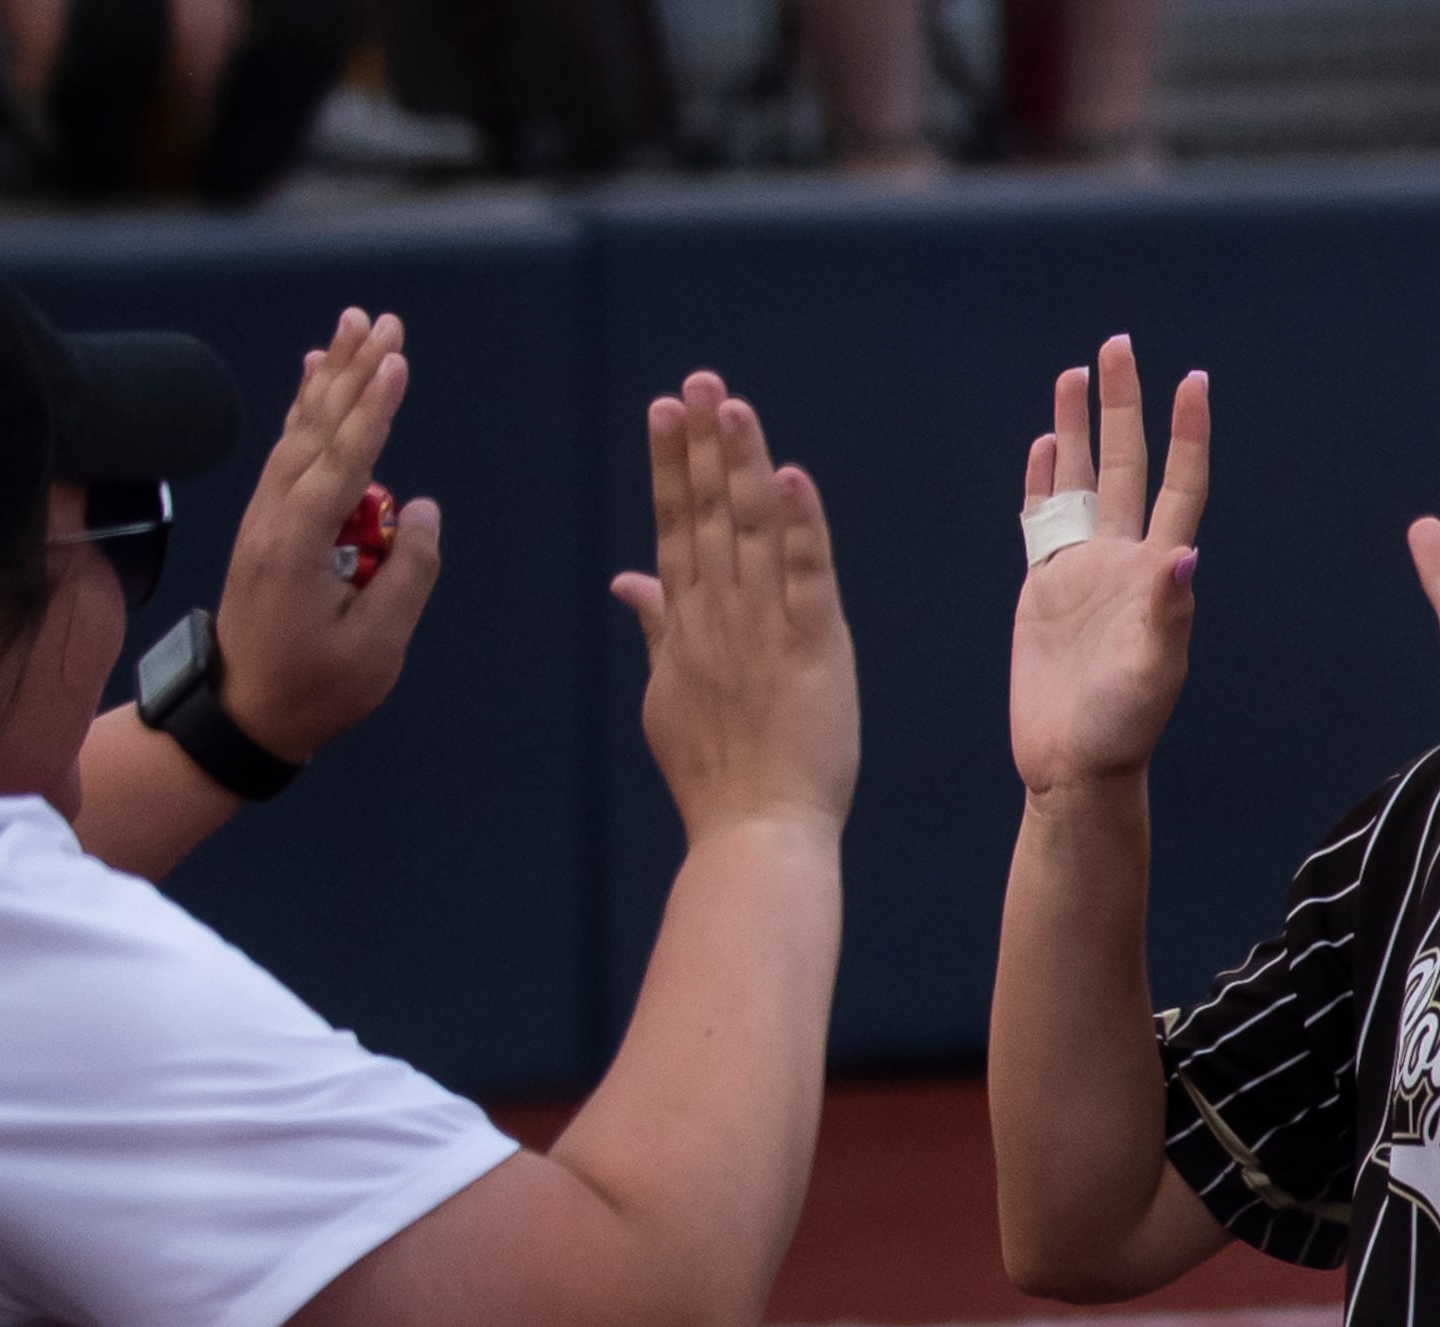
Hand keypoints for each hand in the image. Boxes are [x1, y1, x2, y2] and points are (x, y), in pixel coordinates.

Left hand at [211, 309, 443, 761]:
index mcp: (298, 544)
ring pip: (299, 430)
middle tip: (382, 320)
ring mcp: (263, 518)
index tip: (396, 361)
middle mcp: (273, 517)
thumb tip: (420, 508)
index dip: (374, 410)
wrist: (241, 713)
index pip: (344, 461)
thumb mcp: (377, 645)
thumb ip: (407, 573)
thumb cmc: (315, 688)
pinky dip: (304, 408)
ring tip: (352, 325)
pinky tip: (313, 376)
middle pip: (316, 427)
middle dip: (352, 370)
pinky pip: (288, 450)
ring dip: (329, 376)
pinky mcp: (266, 525)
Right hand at [610, 373, 859, 842]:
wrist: (753, 831)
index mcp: (685, 625)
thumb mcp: (668, 697)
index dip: (670, 466)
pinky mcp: (812, 647)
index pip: (674, 528)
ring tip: (732, 406)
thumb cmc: (715, 773)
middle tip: (699, 382)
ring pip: (749, 531)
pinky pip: (804, 575)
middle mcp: (718, 616)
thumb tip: (628, 581)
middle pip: (705, 514)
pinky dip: (798, 526)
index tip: (666, 410)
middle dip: (700, 445)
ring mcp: (763, 628)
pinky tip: (788, 477)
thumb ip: (656, 630)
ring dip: (741, 464)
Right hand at [1008, 336, 1209, 802]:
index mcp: (1155, 574)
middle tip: (1117, 346)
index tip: (1193, 381)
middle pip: (1126, 465)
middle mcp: (1121, 561)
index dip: (1186, 434)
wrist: (1073, 766)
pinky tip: (1042, 447)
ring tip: (1073, 375)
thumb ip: (1167, 616)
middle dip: (1122, 406)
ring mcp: (1081, 572)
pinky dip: (1042, 481)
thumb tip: (1182, 556)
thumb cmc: (1121, 729)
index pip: (1179, 486)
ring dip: (1078, 430)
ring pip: (1081, 482)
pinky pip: (1041, 521)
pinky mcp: (1043, 590)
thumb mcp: (1154, 675)